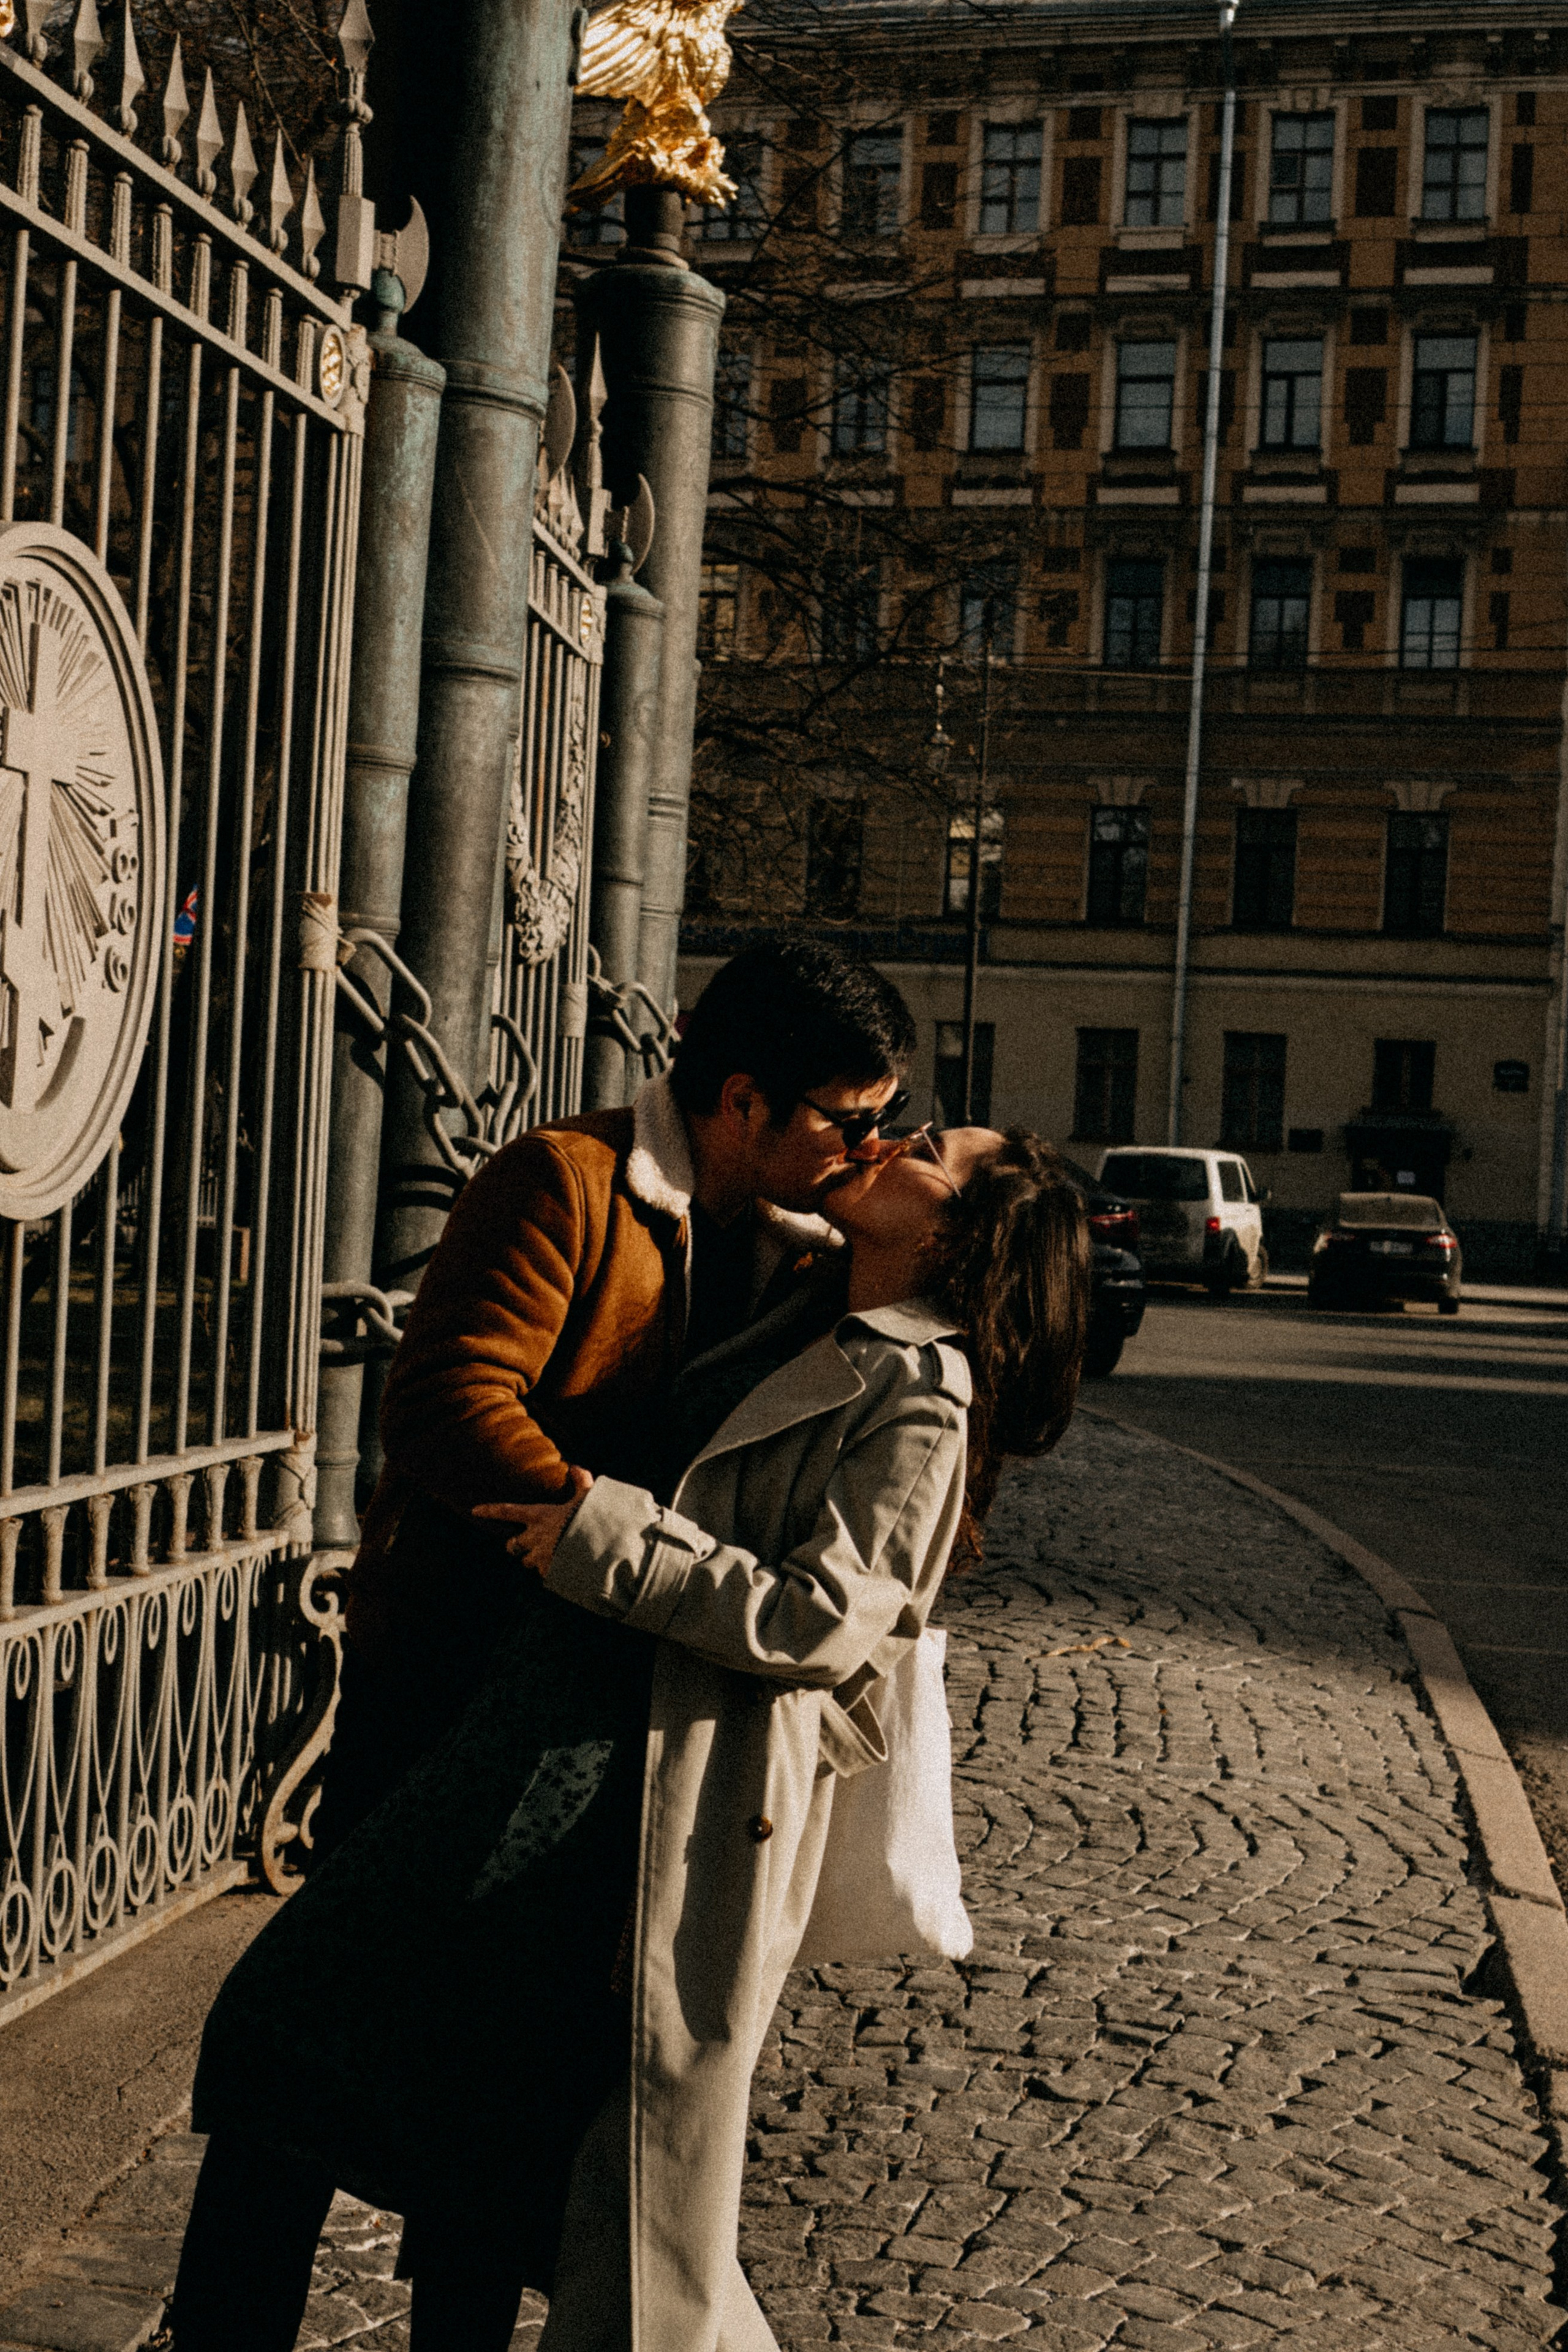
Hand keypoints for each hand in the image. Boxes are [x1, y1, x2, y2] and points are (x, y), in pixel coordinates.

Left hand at [474, 1466, 592, 1576]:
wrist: (597, 1552)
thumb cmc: (589, 1521)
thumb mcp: (587, 1498)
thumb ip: (581, 1481)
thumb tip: (574, 1468)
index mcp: (539, 1516)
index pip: (508, 1512)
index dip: (491, 1511)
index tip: (475, 1510)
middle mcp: (535, 1538)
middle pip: (513, 1545)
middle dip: (514, 1545)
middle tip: (520, 1544)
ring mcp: (541, 1558)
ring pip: (527, 1562)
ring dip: (533, 1560)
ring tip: (547, 1556)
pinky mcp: (550, 1573)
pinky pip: (545, 1574)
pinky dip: (550, 1571)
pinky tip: (562, 1567)